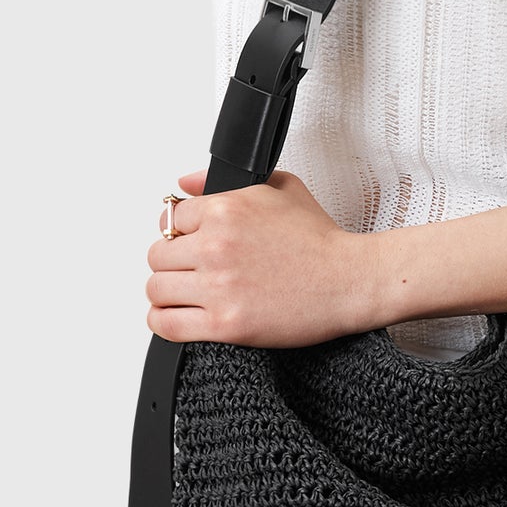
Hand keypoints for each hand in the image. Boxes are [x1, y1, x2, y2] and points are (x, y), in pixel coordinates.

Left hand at [145, 167, 381, 347]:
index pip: (170, 220)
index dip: (182, 233)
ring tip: (187, 294)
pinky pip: (167, 324)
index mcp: (225, 209)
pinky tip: (177, 317)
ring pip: (156, 289)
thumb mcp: (279, 188)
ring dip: (168, 292)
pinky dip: (164, 321)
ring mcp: (218, 287)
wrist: (350, 280)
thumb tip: (186, 183)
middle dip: (173, 263)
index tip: (193, 245)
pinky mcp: (225, 324)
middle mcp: (216, 246)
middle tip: (192, 271)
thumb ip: (224, 182)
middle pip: (157, 255)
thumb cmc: (321, 240)